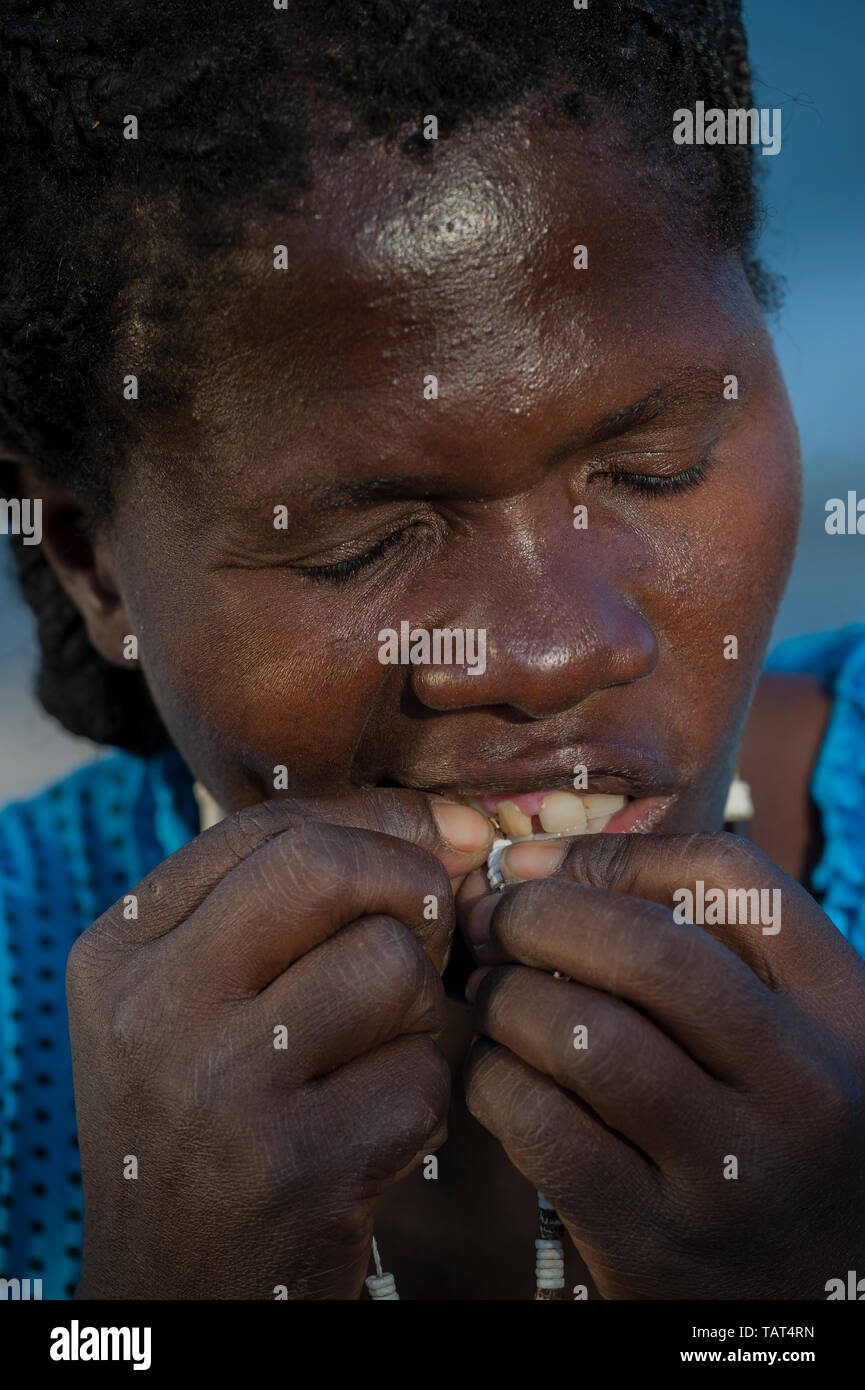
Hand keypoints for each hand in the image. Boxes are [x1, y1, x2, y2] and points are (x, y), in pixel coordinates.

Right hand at [67, 790, 492, 1298]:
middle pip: (324, 869)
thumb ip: (284, 910)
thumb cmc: (204, 1127)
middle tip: (431, 930)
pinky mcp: (294, 1168)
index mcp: (121, 952)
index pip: (267, 829)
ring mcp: (219, 1088)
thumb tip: (454, 831)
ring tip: (379, 1058)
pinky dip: (423, 1101)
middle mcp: (154, 1008)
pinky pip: (422, 1074)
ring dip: (421, 1011)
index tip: (448, 834)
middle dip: (411, 882)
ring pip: (390, 967)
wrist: (173, 1299)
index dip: (378, 820)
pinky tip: (374, 1135)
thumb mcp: (193, 1005)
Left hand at [459, 832, 864, 1298]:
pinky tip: (497, 1072)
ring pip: (585, 1037)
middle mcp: (803, 1088)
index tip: (538, 863)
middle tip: (490, 921)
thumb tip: (527, 866)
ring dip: (507, 999)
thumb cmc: (762, 1129)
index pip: (731, 877)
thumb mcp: (776, 1029)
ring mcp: (729, 1174)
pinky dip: (493, 1080)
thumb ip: (690, 937)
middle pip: (651, 952)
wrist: (805, 1302)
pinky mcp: (650, 1241)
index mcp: (843, 1011)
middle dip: (540, 916)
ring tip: (492, 997)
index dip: (614, 855)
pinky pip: (539, 1124)